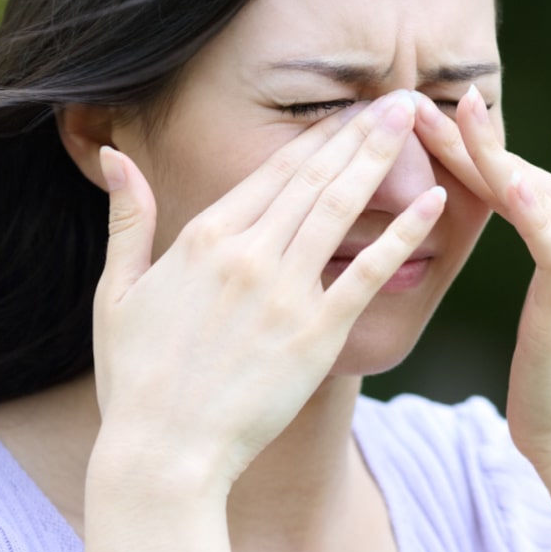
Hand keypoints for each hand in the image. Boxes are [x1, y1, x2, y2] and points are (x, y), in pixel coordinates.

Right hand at [91, 90, 444, 490]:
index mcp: (202, 238)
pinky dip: (402, 233)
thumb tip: (115, 156)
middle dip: (359, 130)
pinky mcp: (315, 335)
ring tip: (415, 120)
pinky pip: (367, 272)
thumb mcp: (116, 292)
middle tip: (400, 96)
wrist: (162, 455)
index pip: (273, 170)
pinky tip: (435, 202)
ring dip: (381, 159)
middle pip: (313, 177)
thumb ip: (127, 219)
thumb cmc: (136, 381)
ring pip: (340, 208)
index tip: (349, 109)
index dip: (317, 136)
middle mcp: (247, 254)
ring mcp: (284, 292)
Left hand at [412, 88, 550, 469]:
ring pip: (526, 199)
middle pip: (518, 177)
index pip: (520, 170)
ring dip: (480, 159)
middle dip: (463, 142)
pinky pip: (548, 242)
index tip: (424, 105)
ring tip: (441, 120)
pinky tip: (508, 183)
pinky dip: (531, 211)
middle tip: (411, 105)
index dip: (472, 140)